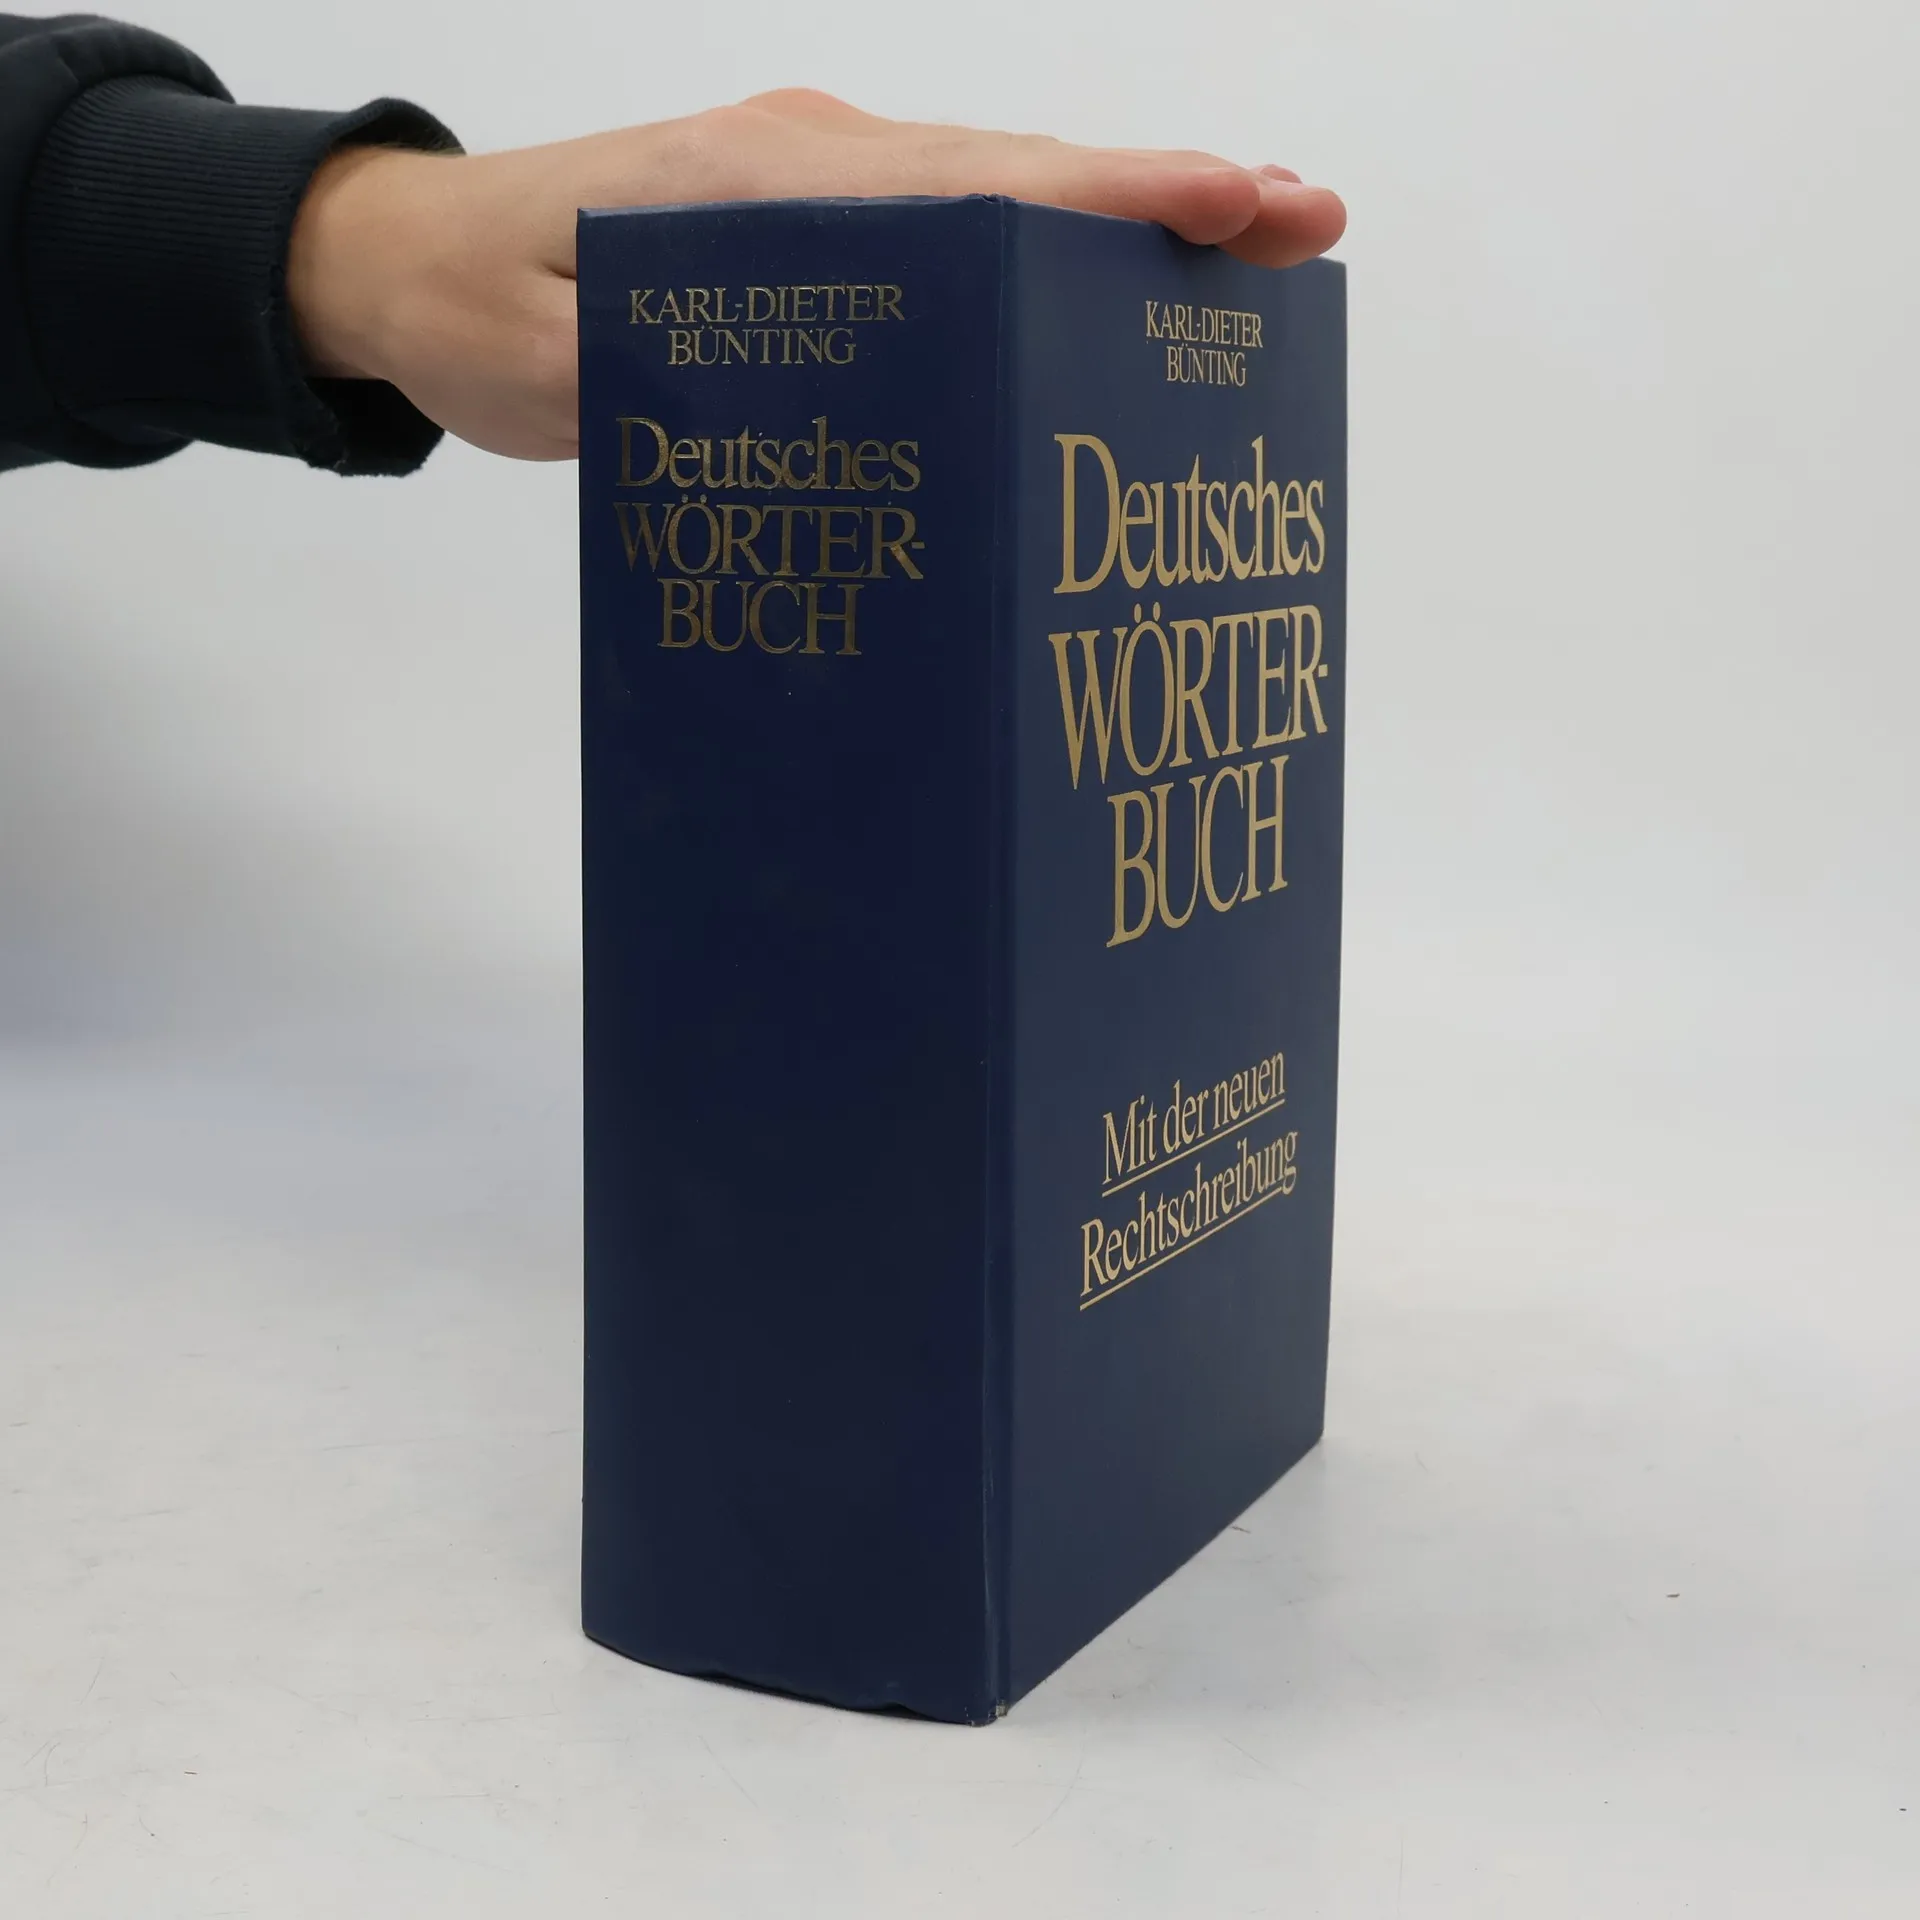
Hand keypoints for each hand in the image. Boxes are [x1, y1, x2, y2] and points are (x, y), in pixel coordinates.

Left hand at [287, 89, 1346, 461]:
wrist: (415, 261)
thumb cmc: (482, 305)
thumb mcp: (550, 359)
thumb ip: (666, 366)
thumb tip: (801, 400)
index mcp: (769, 178)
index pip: (975, 179)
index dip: (1109, 194)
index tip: (1230, 201)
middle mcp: (816, 161)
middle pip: (1022, 172)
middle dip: (1167, 198)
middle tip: (1303, 228)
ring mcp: (822, 188)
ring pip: (1003, 195)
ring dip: (1125, 225)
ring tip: (1251, 256)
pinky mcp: (818, 230)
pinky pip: (959, 232)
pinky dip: (1050, 254)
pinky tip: (1109, 296)